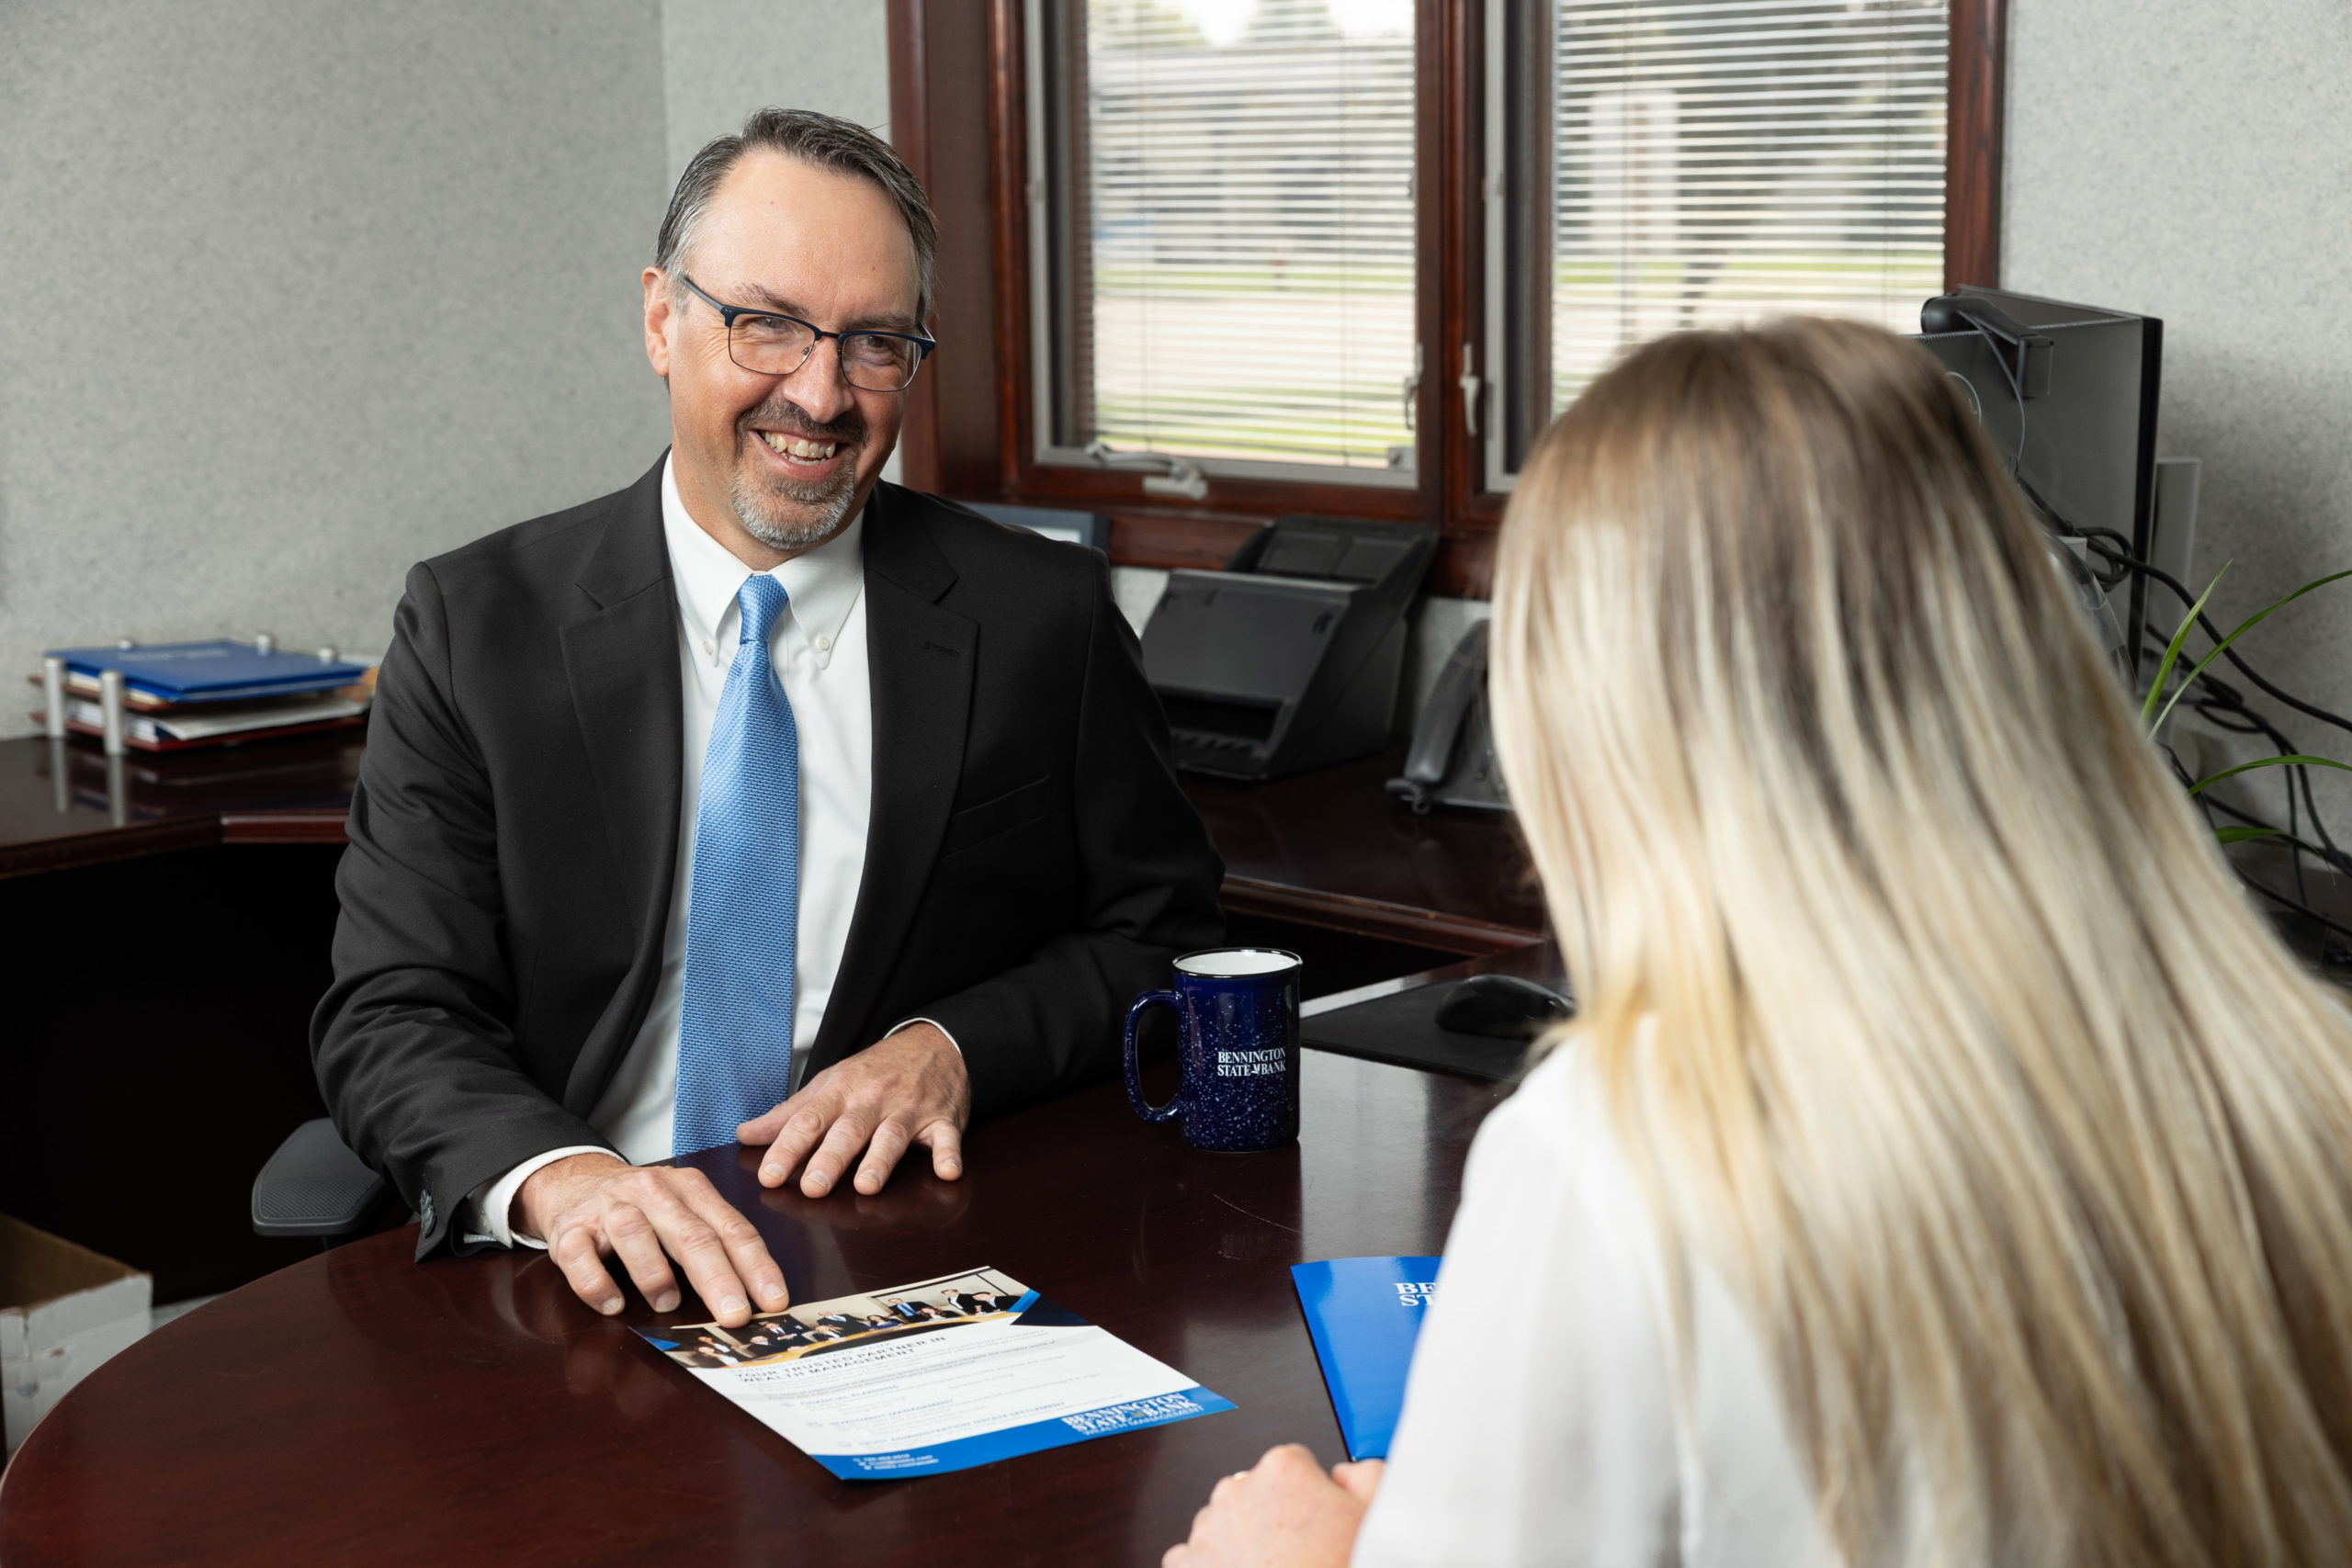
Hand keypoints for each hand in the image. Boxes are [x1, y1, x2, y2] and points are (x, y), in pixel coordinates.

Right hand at [518, 1152, 789, 1326]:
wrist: (575, 1180)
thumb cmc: (643, 1207)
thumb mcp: (684, 1211)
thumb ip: (714, 1243)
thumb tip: (753, 1297)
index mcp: (690, 1188)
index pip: (731, 1228)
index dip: (755, 1266)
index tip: (773, 1301)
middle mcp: (652, 1192)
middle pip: (690, 1233)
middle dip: (717, 1277)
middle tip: (735, 1315)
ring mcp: (609, 1207)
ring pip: (633, 1234)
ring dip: (654, 1273)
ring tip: (668, 1304)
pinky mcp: (569, 1228)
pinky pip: (580, 1255)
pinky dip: (596, 1283)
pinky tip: (613, 1304)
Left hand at [738, 1022, 970, 1197]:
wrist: (933, 1043)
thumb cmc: (874, 1071)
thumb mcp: (829, 1084)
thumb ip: (788, 1115)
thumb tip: (744, 1135)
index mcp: (839, 1092)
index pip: (808, 1121)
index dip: (787, 1149)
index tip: (769, 1176)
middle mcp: (872, 1100)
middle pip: (848, 1130)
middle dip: (830, 1158)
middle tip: (813, 1188)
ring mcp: (909, 1109)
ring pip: (893, 1134)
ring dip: (881, 1160)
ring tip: (867, 1186)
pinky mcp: (943, 1119)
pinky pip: (947, 1136)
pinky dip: (949, 1154)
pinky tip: (948, 1172)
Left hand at [1163, 1447, 1381, 1567]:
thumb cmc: (1341, 1567)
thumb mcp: (1377, 1514)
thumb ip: (1363, 1474)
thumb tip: (1346, 1473)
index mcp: (1282, 1470)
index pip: (1295, 1464)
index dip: (1311, 1496)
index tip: (1318, 1520)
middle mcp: (1237, 1491)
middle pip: (1257, 1491)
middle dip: (1275, 1516)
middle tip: (1301, 1552)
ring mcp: (1208, 1529)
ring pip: (1225, 1523)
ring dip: (1243, 1540)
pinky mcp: (1186, 1564)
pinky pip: (1193, 1556)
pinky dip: (1213, 1566)